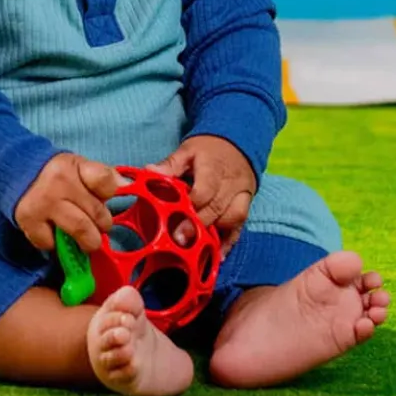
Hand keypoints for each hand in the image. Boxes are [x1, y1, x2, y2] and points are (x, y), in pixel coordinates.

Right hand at [14, 153, 122, 254]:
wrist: (18, 174)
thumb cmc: (57, 174)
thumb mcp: (80, 167)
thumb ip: (103, 177)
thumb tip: (126, 185)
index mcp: (74, 165)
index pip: (106, 182)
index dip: (109, 194)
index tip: (103, 197)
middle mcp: (58, 184)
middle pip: (97, 213)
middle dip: (102, 224)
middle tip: (97, 225)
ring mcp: (43, 204)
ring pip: (81, 231)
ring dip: (89, 241)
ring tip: (87, 239)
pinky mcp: (29, 223)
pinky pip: (53, 244)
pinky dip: (58, 246)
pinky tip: (57, 235)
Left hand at [148, 135, 254, 257]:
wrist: (238, 140)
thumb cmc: (207, 148)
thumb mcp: (187, 150)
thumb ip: (170, 164)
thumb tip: (149, 171)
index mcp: (213, 168)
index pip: (204, 191)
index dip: (191, 207)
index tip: (176, 222)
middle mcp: (230, 183)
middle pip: (218, 208)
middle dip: (199, 227)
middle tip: (180, 242)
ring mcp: (241, 195)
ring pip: (233, 218)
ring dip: (216, 236)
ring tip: (198, 252)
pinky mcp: (246, 204)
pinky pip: (241, 225)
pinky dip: (230, 241)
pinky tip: (218, 255)